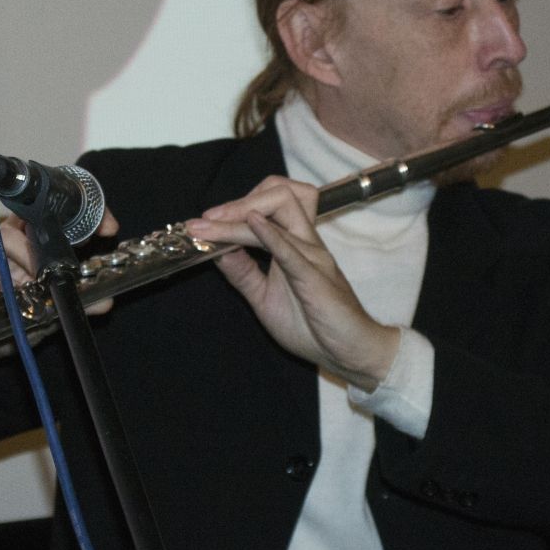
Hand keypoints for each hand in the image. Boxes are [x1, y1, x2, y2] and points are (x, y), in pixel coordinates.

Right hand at [0, 209, 120, 332]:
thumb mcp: (37, 313)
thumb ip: (66, 304)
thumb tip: (104, 303)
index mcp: (27, 242)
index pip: (57, 221)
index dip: (83, 220)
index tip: (108, 228)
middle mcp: (4, 235)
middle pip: (31, 229)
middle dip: (48, 253)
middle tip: (58, 277)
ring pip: (4, 239)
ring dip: (20, 266)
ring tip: (27, 288)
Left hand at [184, 177, 398, 389]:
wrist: (348, 354)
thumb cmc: (312, 326)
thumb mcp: (264, 297)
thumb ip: (243, 273)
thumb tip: (215, 250)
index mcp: (295, 244)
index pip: (270, 204)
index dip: (235, 206)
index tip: (202, 224)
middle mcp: (306, 242)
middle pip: (280, 195)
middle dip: (238, 202)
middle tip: (205, 219)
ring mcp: (313, 257)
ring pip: (282, 214)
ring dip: (241, 215)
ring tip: (211, 224)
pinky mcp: (315, 277)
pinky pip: (292, 249)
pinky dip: (270, 233)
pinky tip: (251, 224)